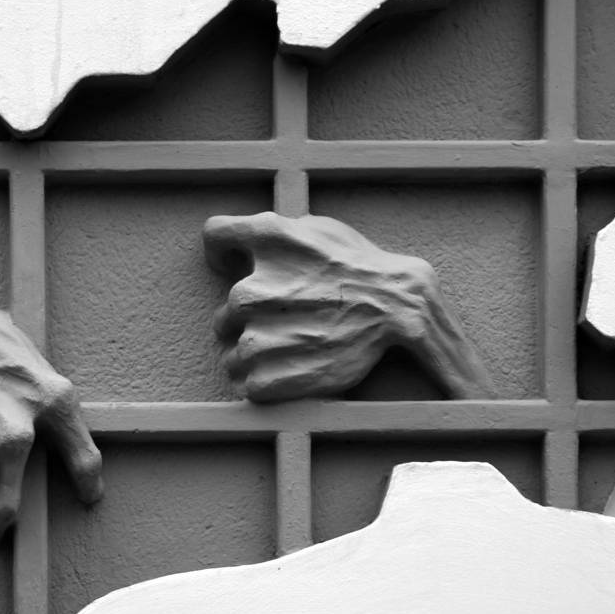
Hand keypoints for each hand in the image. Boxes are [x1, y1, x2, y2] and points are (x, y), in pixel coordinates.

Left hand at [202, 212, 494, 401]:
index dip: (222, 255)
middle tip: (282, 324)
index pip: (215, 237)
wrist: (400, 307)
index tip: (233, 266)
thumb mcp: (317, 229)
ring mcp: (259, 335)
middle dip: (247, 322)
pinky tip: (290, 371)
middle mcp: (252, 288)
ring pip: (232, 354)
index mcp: (266, 242)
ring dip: (252, 357)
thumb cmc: (360, 268)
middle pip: (224, 313)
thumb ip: (274, 236)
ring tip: (288, 353)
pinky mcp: (270, 375)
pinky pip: (247, 384)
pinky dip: (263, 384)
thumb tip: (239, 248)